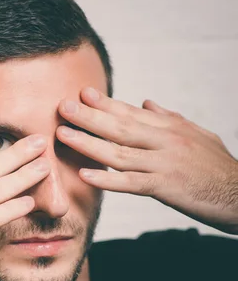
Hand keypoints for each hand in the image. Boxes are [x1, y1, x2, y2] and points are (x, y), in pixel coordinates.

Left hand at [56, 87, 237, 233]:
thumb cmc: (218, 166)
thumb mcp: (198, 135)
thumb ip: (168, 119)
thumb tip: (145, 103)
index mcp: (171, 128)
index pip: (131, 112)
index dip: (105, 103)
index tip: (82, 93)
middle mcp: (165, 141)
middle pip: (120, 127)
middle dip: (89, 116)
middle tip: (62, 107)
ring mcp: (164, 163)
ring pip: (119, 152)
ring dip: (88, 143)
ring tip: (63, 135)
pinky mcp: (167, 187)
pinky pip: (131, 183)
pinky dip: (107, 179)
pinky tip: (85, 174)